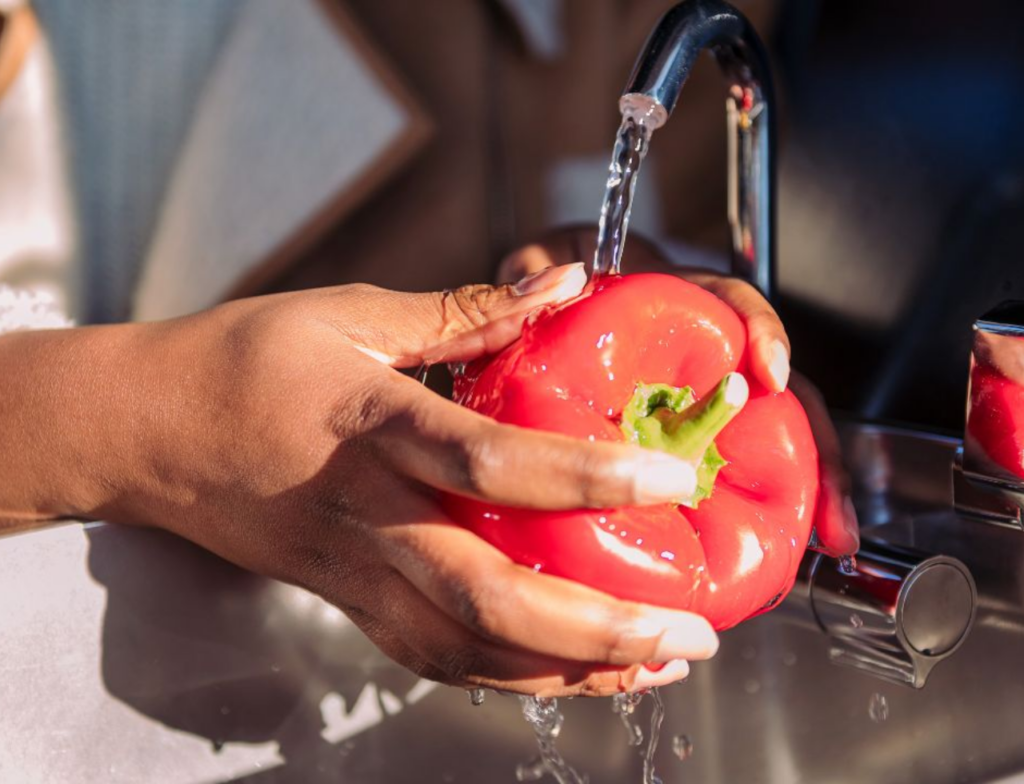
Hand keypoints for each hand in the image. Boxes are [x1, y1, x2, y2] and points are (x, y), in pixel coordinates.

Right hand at [0, 267, 718, 696]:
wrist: (144, 432)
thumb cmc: (242, 362)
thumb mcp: (348, 316)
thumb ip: (462, 312)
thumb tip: (561, 286)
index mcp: (371, 426)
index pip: (491, 461)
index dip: (589, 474)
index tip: (673, 480)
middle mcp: (367, 515)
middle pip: (487, 597)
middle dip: (599, 629)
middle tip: (689, 633)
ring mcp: (354, 571)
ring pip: (465, 652)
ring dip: (567, 672)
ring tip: (652, 668)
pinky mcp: (345, 599)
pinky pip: (433, 658)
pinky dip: (510, 677)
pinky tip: (569, 672)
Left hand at [499, 227, 860, 557]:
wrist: (542, 319)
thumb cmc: (554, 293)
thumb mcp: (542, 269)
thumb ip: (535, 273)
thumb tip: (556, 282)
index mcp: (677, 308)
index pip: (733, 308)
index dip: (761, 334)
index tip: (769, 374)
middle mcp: (704, 360)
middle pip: (779, 398)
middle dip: (818, 452)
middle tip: (832, 510)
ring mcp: (698, 409)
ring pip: (767, 450)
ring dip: (806, 497)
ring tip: (827, 542)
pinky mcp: (681, 451)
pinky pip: (722, 487)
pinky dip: (747, 524)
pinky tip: (754, 562)